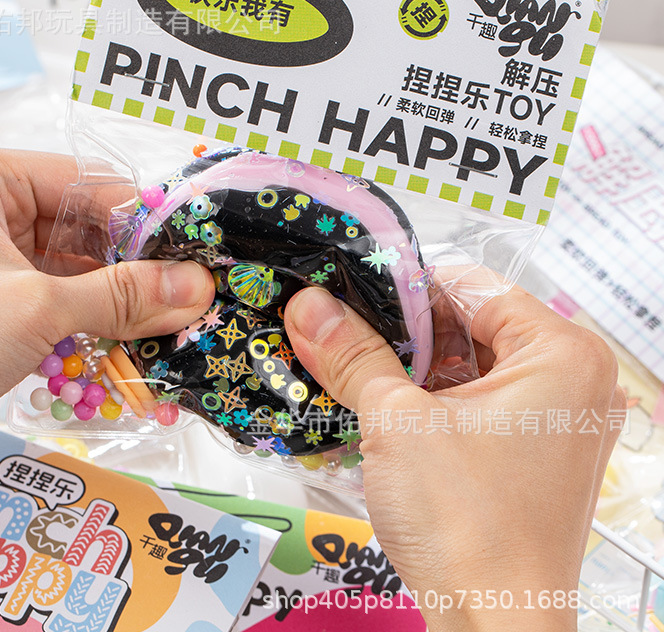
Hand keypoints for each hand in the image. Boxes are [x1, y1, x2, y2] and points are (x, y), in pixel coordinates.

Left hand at [0, 142, 213, 489]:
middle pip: (84, 225)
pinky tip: (131, 340)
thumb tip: (197, 287)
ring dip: (117, 298)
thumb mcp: (37, 309)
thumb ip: (124, 296)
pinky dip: (92, 319)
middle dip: (132, 265)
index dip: (141, 218)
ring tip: (171, 322)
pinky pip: (56, 297)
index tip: (193, 254)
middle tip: (188, 295)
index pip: (86, 181)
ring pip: (74, 266)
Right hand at [285, 280, 622, 631]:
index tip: (351, 293)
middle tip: (345, 333)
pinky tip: (388, 405)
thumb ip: (353, 355)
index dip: (405, 288)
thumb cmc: (469, 528)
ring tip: (357, 367)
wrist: (493, 626)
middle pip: (472, 323)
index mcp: (563, 354)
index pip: (472, 286)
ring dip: (414, 367)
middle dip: (405, 332)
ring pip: (471, 363)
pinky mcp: (536, 450)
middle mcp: (573, 380)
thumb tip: (311, 306)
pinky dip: (434, 398)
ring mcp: (558, 419)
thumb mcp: (398, 422)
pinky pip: (479, 400)